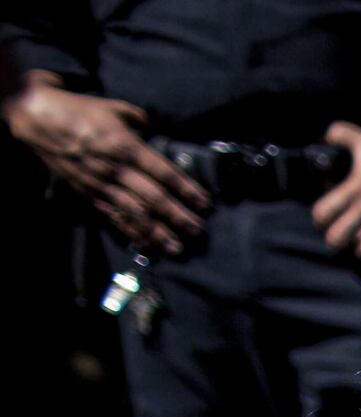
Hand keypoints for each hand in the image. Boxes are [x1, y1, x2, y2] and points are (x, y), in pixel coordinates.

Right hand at [3, 77, 207, 253]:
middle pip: (153, 198)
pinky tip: (147, 245)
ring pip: (134, 213)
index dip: (186, 190)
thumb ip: (141, 120)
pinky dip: (131, 233)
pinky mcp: (88, 194)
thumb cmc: (81, 111)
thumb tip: (158, 130)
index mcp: (126, 146)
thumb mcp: (115, 108)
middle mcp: (115, 169)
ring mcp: (101, 184)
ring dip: (157, 233)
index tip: (205, 204)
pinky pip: (112, 217)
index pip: (163, 172)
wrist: (38, 119)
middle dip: (178, 217)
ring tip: (178, 247)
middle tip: (199, 231)